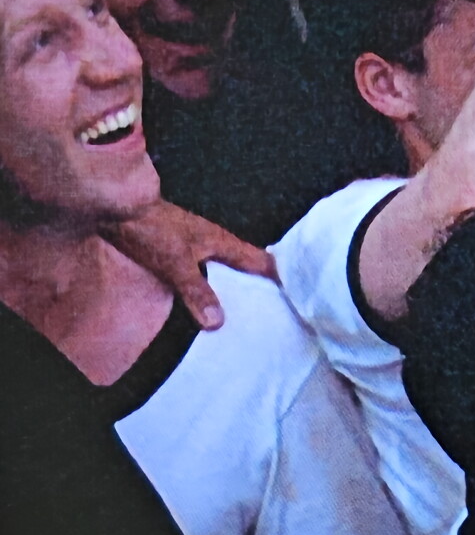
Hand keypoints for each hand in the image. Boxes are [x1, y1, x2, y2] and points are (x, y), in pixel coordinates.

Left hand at [101, 201, 276, 329]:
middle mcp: (213, 245)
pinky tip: (207, 309)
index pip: (261, 261)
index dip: (280, 277)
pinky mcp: (178, 257)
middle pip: (245, 269)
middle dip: (260, 290)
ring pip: (224, 275)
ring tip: (245, 320)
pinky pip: (204, 279)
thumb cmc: (151, 228)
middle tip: (276, 316)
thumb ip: (197, 291)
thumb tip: (220, 323)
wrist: (116, 211)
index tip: (299, 297)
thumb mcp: (176, 263)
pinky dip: (211, 293)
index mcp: (222, 241)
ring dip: (234, 293)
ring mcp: (196, 251)